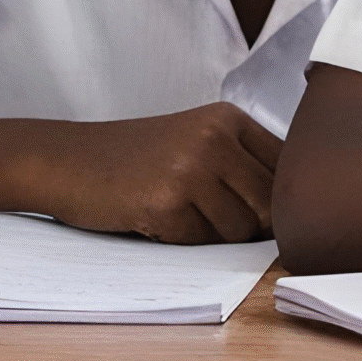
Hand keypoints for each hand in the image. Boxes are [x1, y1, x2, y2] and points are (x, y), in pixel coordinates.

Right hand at [20, 104, 280, 243]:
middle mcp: (215, 138)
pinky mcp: (166, 202)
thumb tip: (296, 211)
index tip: (252, 209)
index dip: (278, 199)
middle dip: (250, 224)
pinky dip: (182, 241)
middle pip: (271, 204)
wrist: (64, 160)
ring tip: (180, 214)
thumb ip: (241, 164)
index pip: (288, 168)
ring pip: (240, 229)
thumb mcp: (194, 140)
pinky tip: (155, 219)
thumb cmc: (134, 159)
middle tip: (209, 218)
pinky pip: (201, 242)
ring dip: (214, 236)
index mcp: (229, 119)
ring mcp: (191, 169)